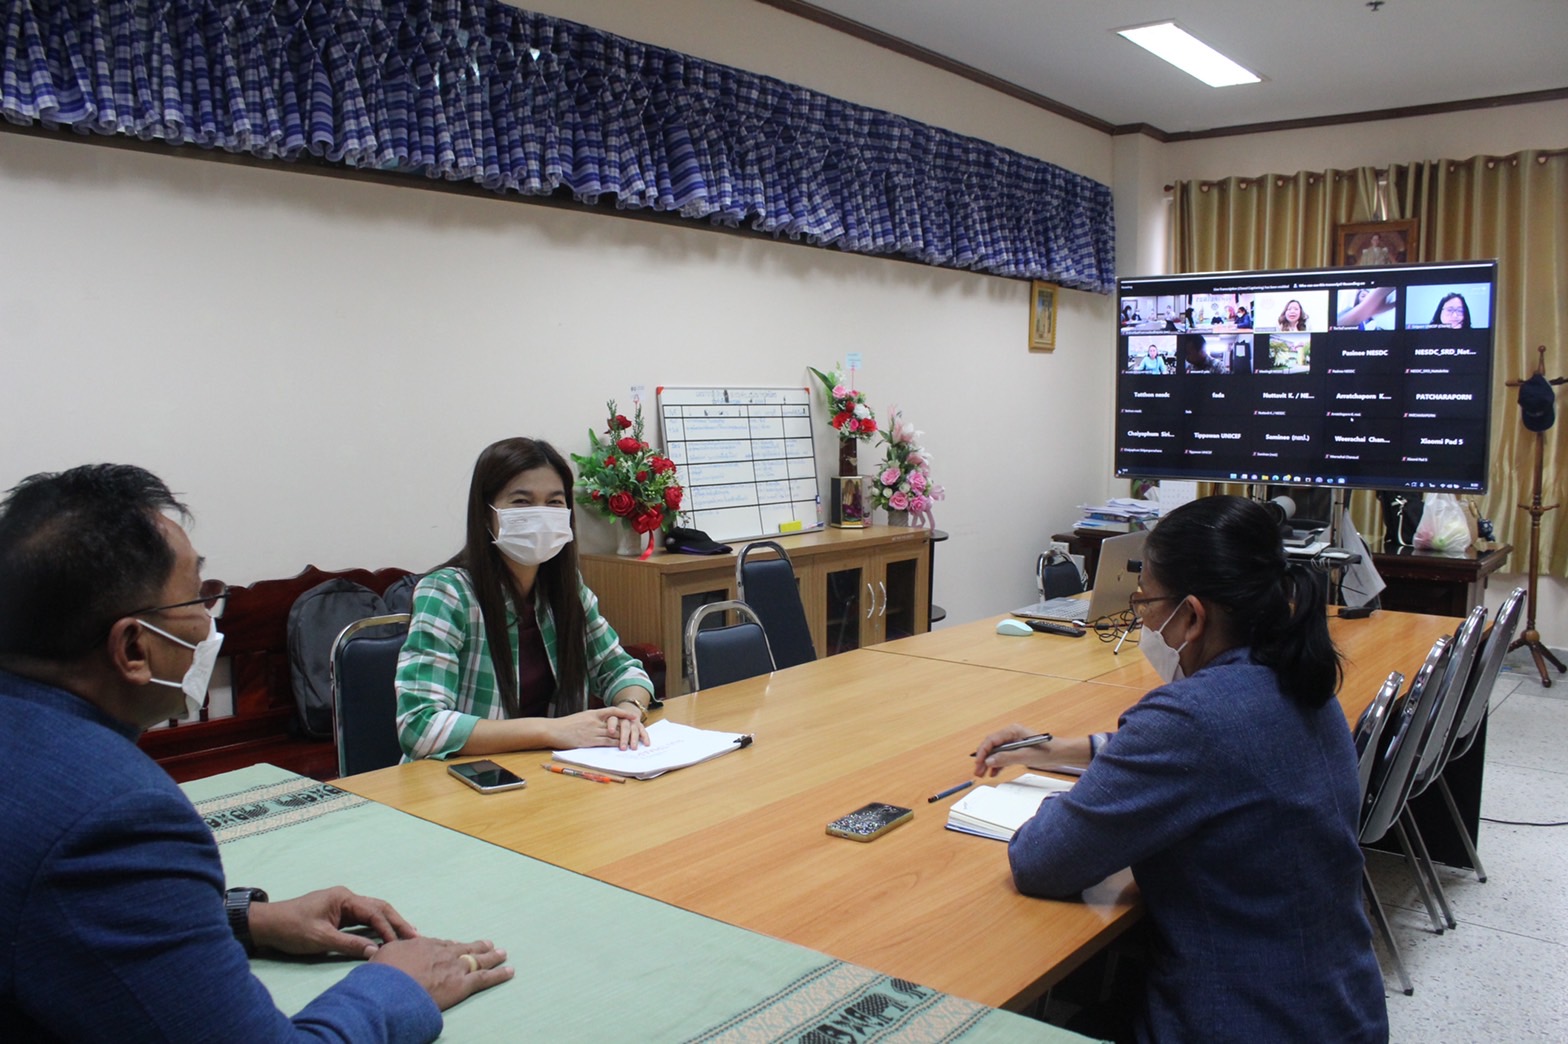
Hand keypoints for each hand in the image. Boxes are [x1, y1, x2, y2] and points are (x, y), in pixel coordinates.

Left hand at [248, 887, 418, 957]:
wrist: (267, 925)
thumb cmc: (292, 928)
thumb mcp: (321, 939)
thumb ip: (349, 944)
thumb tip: (374, 951)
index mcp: (344, 898)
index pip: (374, 912)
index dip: (389, 929)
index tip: (400, 944)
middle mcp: (347, 897)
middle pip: (379, 907)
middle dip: (397, 921)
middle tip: (416, 936)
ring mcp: (343, 905)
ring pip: (373, 912)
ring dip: (390, 923)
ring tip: (408, 935)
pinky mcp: (339, 914)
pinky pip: (364, 919)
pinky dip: (377, 926)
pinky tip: (387, 934)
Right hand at [370, 937, 511, 1010]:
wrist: (391, 988)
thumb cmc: (382, 976)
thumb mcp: (382, 956)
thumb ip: (389, 952)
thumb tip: (381, 951)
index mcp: (422, 945)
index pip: (440, 945)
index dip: (449, 946)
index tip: (454, 946)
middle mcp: (442, 953)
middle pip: (462, 947)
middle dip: (475, 946)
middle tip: (487, 944)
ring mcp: (454, 967)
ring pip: (478, 959)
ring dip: (492, 956)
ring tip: (502, 953)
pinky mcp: (462, 984)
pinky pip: (485, 977)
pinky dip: (499, 974)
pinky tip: (510, 971)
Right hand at [549, 706, 648, 750]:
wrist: (553, 730)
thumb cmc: (564, 725)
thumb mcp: (580, 718)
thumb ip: (591, 720)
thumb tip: (601, 723)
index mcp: (592, 713)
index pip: (612, 711)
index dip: (624, 714)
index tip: (634, 716)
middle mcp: (594, 721)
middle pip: (616, 723)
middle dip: (628, 727)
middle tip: (639, 730)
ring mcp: (592, 731)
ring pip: (613, 733)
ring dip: (624, 737)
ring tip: (635, 741)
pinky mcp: (589, 741)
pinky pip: (606, 742)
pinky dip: (615, 744)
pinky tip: (622, 746)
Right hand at [971, 726, 1089, 777]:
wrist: (1061, 754)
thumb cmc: (1047, 751)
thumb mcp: (1024, 755)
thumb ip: (1005, 758)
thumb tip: (989, 761)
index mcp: (1012, 731)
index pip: (991, 740)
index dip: (983, 752)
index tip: (978, 763)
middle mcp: (1011, 735)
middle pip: (991, 746)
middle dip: (984, 759)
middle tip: (978, 771)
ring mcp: (1013, 743)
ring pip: (996, 753)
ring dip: (989, 763)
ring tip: (982, 774)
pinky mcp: (1017, 751)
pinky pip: (1003, 757)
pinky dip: (997, 765)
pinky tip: (993, 773)